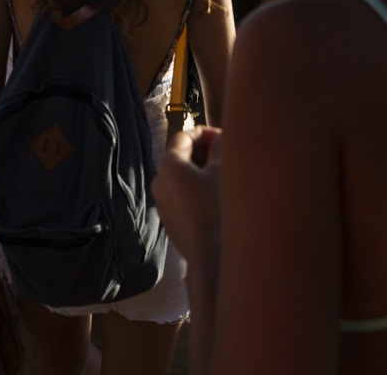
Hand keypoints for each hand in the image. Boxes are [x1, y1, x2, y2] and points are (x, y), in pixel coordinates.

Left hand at [154, 126, 223, 265]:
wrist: (210, 253)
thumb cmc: (217, 206)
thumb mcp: (222, 170)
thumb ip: (220, 146)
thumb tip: (219, 138)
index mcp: (168, 165)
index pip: (184, 136)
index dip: (204, 132)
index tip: (223, 135)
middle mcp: (159, 181)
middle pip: (181, 156)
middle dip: (204, 151)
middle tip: (226, 153)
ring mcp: (163, 202)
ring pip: (182, 177)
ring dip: (201, 170)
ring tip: (224, 173)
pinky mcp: (171, 220)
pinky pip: (182, 195)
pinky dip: (197, 188)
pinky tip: (216, 194)